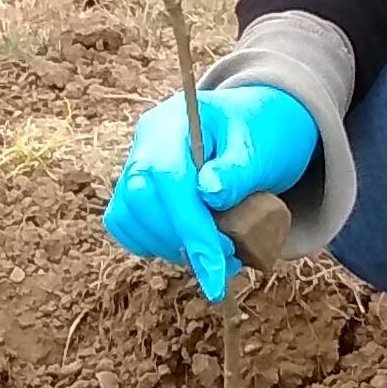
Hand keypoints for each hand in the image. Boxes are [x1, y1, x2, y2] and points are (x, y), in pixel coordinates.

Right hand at [103, 83, 317, 299]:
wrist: (257, 125)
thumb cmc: (261, 134)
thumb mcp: (261, 148)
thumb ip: (237, 171)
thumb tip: (209, 194)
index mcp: (176, 122)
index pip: (170, 178)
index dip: (190, 227)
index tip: (215, 266)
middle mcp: (147, 140)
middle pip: (139, 199)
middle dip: (179, 241)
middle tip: (223, 262)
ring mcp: (136, 163)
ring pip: (128, 217)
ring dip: (168, 248)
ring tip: (212, 258)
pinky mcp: (134, 187)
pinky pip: (125, 223)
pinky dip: (153, 244)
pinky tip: (188, 248)